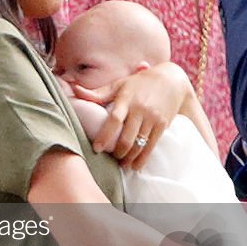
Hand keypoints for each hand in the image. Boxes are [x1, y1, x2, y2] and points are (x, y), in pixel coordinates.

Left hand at [72, 62, 188, 168]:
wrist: (171, 80)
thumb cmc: (139, 83)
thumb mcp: (119, 84)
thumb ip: (98, 93)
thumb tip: (75, 89)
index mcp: (126, 99)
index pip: (114, 120)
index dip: (105, 135)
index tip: (96, 148)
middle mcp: (140, 109)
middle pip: (127, 137)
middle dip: (118, 152)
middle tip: (111, 158)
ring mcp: (152, 118)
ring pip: (139, 144)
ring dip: (129, 158)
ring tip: (122, 164)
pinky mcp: (162, 125)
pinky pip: (151, 146)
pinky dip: (143, 158)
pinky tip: (136, 166)